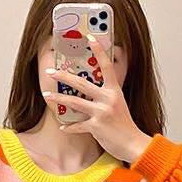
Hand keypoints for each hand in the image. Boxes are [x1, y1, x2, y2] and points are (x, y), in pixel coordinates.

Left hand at [43, 34, 151, 163]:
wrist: (133, 144)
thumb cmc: (126, 126)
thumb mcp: (119, 105)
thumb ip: (107, 96)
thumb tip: (91, 91)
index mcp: (115, 91)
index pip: (106, 66)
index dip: (98, 50)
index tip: (90, 37)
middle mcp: (108, 99)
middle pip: (82, 83)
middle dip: (64, 76)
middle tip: (51, 71)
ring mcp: (101, 112)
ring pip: (75, 102)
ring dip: (59, 98)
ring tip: (48, 95)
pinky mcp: (96, 126)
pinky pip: (78, 126)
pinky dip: (70, 127)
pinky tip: (64, 127)